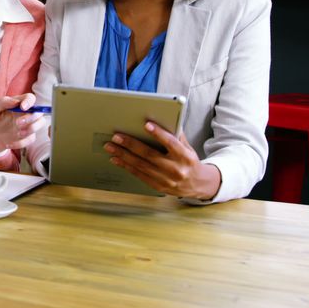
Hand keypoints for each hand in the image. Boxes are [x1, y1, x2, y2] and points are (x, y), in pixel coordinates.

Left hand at [0, 94, 47, 153]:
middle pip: (38, 112)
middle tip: (18, 123)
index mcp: (17, 104)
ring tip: (18, 133)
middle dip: (31, 117)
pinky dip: (21, 143)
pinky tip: (8, 144)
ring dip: (31, 129)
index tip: (23, 107)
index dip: (29, 101)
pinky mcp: (25, 137)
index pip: (30, 98)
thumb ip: (2, 102)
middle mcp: (24, 113)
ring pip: (40, 124)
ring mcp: (26, 125)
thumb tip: (15, 100)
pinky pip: (31, 139)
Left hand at [104, 122, 221, 199]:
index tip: (146, 124)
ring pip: (141, 166)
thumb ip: (176, 136)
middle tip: (116, 136)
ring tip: (111, 147)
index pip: (171, 143)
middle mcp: (176, 169)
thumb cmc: (189, 161)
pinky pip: (139, 175)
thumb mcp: (188, 148)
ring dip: (123, 155)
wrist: (198, 185)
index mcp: (185, 157)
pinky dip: (126, 166)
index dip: (158, 134)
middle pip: (150, 155)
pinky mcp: (158, 186)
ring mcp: (166, 180)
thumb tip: (163, 120)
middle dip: (131, 144)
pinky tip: (116, 159)